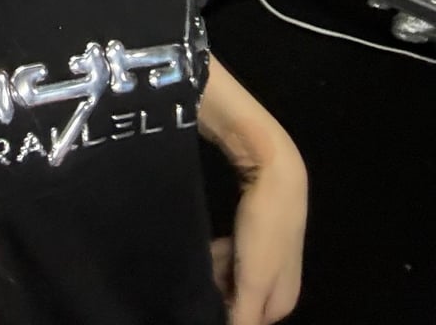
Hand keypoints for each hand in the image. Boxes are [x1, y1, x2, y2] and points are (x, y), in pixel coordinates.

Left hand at [210, 142, 307, 324]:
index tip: (199, 302)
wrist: (275, 172)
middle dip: (219, 292)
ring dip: (216, 273)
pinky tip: (205, 247)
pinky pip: (232, 255)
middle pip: (240, 300)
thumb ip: (244, 315)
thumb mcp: (253, 280)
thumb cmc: (266, 230)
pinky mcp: (256, 234)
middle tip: (198, 280)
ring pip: (233, 277)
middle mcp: (279, 284)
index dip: (224, 314)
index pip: (247, 323)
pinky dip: (219, 254)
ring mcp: (268, 257)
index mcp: (283, 302)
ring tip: (198, 262)